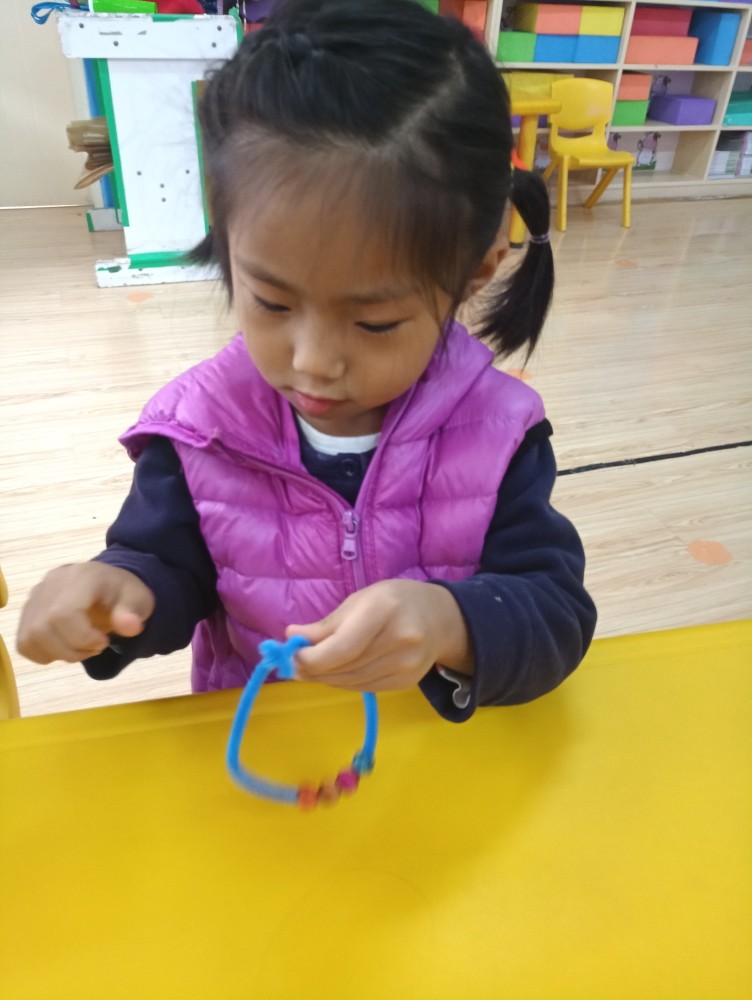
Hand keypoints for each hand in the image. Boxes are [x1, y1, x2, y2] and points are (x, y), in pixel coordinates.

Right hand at [17, 563, 154, 663]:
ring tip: (82, 647)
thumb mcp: (139, 599)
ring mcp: (36, 597)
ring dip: (59, 653)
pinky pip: (24, 643)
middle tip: (96, 647)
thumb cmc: (122, 594)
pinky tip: (66, 646)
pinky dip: (45, 654)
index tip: (103, 643)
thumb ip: (133, 612)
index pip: (62, 613)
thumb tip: (130, 627)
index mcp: (82, 577)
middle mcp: (52, 583)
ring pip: (30, 638)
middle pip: (43, 629)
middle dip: (73, 649)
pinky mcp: (28, 612)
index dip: (81, 638)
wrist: (107, 585)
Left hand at [286, 580, 471, 691]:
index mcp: (384, 609)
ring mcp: (406, 665)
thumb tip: (291, 637)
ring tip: (311, 669)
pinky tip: (336, 672)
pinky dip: (344, 682)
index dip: (312, 658)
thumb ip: (327, 624)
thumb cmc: (394, 601)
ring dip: (325, 678)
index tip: (292, 656)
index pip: (342, 647)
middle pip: (344, 667)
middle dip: (313, 669)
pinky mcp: (406, 683)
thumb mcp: (360, 600)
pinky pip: (364, 688)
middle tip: (293, 666)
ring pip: (351, 682)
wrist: (441, 618)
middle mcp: (400, 639)